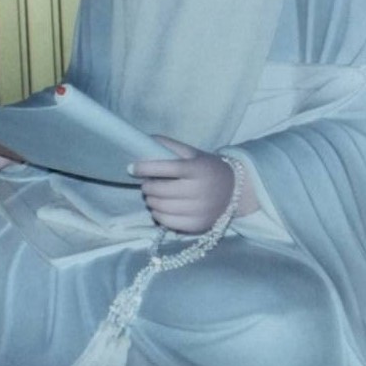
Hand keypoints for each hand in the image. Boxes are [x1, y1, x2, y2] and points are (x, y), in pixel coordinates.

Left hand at [130, 137, 255, 232]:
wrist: (234, 191)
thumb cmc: (207, 168)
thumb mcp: (192, 153)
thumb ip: (169, 146)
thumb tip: (143, 140)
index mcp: (198, 169)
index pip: (167, 168)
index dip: (146, 168)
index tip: (132, 168)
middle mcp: (200, 190)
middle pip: (160, 190)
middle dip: (147, 186)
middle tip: (147, 182)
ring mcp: (199, 210)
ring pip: (160, 207)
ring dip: (150, 200)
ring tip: (153, 194)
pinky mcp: (197, 225)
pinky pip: (166, 222)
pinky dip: (157, 214)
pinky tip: (160, 207)